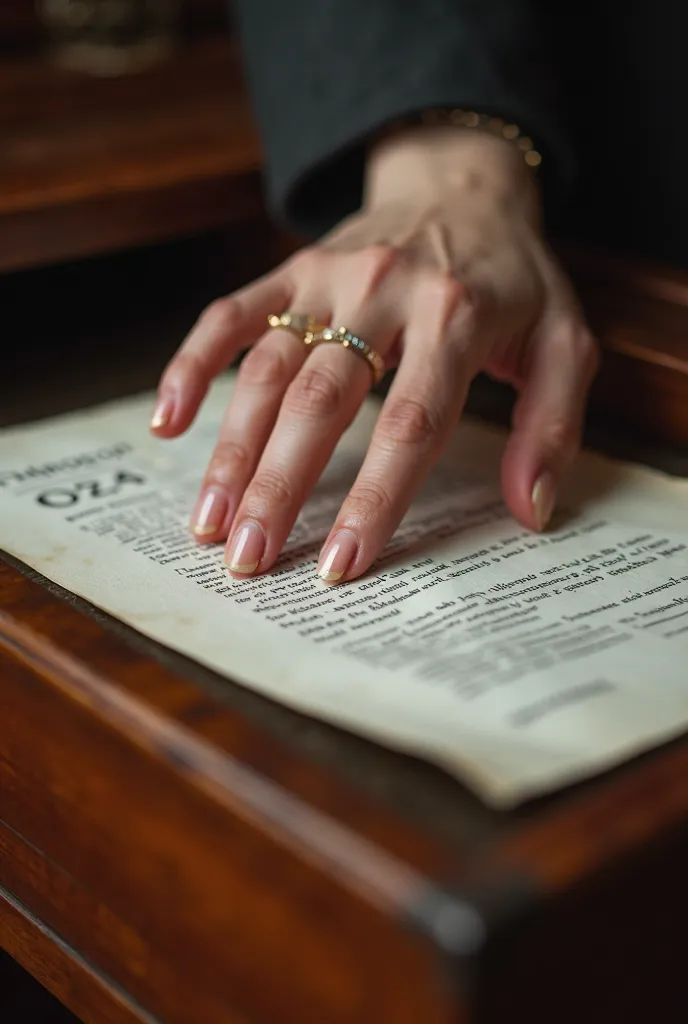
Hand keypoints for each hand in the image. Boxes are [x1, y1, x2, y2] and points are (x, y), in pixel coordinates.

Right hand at [151, 126, 597, 582]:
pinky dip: (193, 365)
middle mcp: (385, 292)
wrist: (463, 184)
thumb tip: (531, 509)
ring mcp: (329, 278)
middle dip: (281, 486)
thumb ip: (553, 425)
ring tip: (210, 522)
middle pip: (322, 402)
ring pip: (269, 369)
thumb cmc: (514, 279)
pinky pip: (230, 315)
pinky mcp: (291, 269)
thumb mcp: (564, 343)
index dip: (374, 498)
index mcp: (457, 317)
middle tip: (250, 557)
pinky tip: (169, 423)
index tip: (341, 562)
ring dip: (232, 449)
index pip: (410, 423)